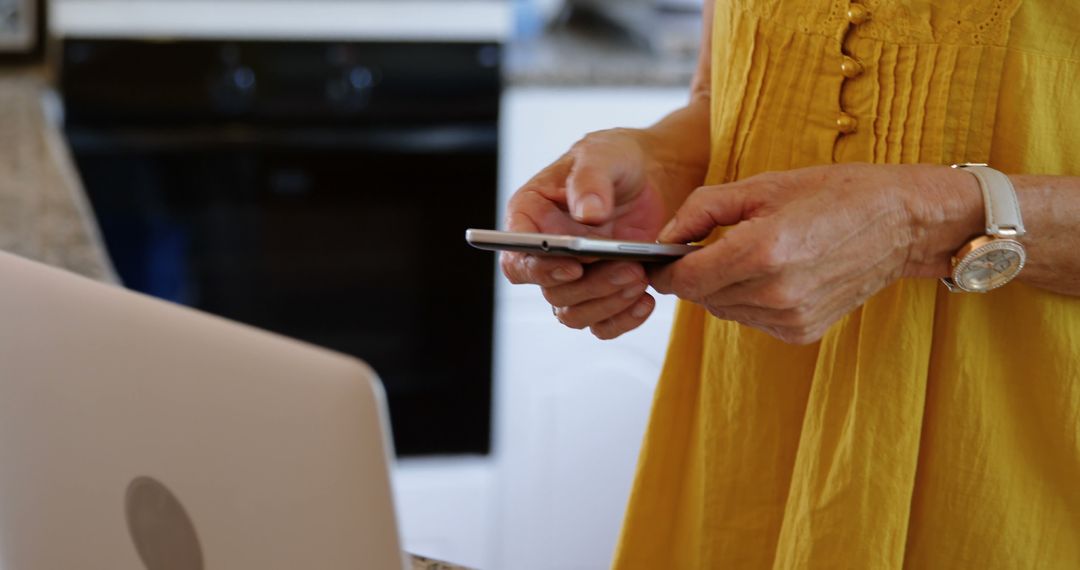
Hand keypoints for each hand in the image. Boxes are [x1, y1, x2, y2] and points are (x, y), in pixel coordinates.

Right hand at [500, 129, 671, 338]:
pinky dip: (624, 318)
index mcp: (530, 217)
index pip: (516, 258)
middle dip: (589, 286)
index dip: (538, 269)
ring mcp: (574, 277)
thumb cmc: (616, 160)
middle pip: (550, 290)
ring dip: (607, 302)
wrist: (652, 176)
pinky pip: (602, 324)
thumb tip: (587, 214)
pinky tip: (646, 299)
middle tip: (628, 267)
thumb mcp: (603, 155)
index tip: (573, 265)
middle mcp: (546, 253)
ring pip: (573, 313)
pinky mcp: (602, 293)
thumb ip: (590, 180)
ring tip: (639, 277)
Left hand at [650, 163, 981, 343]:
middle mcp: (775, 292)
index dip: (666, 267)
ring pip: (722, 310)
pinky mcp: (802, 332)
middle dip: (693, 274)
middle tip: (705, 246)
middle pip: (699, 297)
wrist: (902, 223)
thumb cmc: (834, 193)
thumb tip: (664, 237)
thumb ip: (702, 209)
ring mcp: (790, 317)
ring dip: (720, 287)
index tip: (664, 254)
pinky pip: (751, 320)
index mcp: (762, 250)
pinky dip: (748, 300)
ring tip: (747, 255)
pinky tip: (772, 274)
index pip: (684, 278)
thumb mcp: (762, 185)